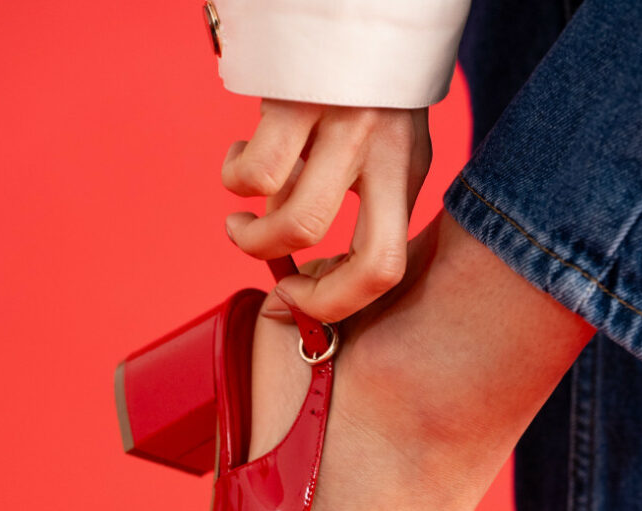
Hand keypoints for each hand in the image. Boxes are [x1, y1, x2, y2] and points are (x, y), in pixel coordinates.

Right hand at [222, 100, 431, 322]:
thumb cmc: (359, 78)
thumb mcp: (378, 135)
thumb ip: (352, 193)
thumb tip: (290, 256)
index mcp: (406, 168)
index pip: (388, 266)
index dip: (337, 302)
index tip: (299, 296)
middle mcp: (386, 150)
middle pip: (364, 265)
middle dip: (306, 295)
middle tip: (276, 281)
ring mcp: (346, 125)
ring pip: (296, 223)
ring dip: (253, 238)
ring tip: (241, 218)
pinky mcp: (297, 99)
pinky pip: (256, 174)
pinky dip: (234, 179)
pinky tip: (239, 159)